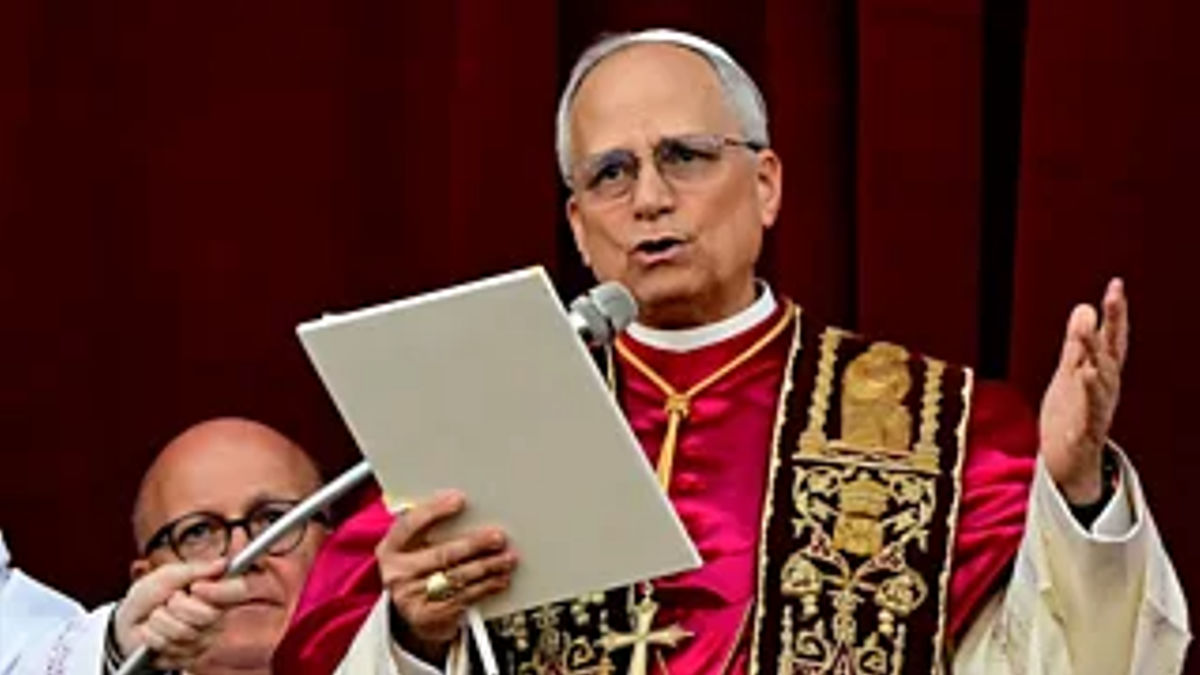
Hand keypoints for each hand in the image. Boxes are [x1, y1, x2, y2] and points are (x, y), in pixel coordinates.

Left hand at [113, 558, 250, 669]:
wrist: (126, 623)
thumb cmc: (149, 596)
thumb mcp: (168, 574)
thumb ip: (195, 570)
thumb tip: (222, 563)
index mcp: (216, 593)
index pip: (238, 590)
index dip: (219, 591)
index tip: (196, 588)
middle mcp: (216, 618)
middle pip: (208, 615)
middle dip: (178, 606)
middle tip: (168, 602)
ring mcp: (203, 641)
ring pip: (184, 632)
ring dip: (160, 621)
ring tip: (156, 617)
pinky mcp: (187, 659)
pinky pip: (169, 648)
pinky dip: (153, 637)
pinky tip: (153, 634)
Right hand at [377, 490, 517, 662]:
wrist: (408, 615)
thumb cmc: (416, 570)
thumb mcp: (411, 548)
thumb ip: (427, 528)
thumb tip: (462, 506)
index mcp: (390, 549)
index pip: (410, 525)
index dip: (434, 510)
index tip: (459, 500)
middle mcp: (398, 573)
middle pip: (442, 554)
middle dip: (474, 544)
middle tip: (497, 537)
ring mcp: (412, 597)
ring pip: (458, 577)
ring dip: (487, 566)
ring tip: (507, 558)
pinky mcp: (430, 616)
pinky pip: (464, 598)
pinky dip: (486, 587)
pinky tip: (500, 578)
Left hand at [1039, 278, 1128, 503]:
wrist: (1068, 463)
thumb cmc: (1071, 415)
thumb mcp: (1071, 372)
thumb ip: (1077, 342)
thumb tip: (1084, 306)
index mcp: (1100, 374)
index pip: (1111, 339)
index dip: (1115, 312)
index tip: (1116, 284)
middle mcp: (1104, 390)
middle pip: (1109, 353)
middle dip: (1112, 325)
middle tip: (1111, 296)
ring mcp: (1096, 411)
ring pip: (1101, 381)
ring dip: (1096, 355)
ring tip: (1087, 332)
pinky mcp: (1083, 433)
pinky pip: (1088, 414)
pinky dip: (1088, 397)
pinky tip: (1086, 377)